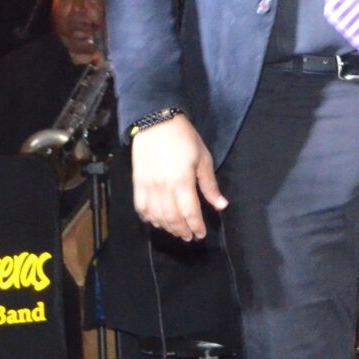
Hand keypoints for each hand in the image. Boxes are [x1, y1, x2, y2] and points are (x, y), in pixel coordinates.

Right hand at [131, 114, 224, 242]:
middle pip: (172, 218)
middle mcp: (163, 187)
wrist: (155, 121)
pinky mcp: (137, 183)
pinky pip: (141, 207)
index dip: (196, 226)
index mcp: (182, 181)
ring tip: (176, 232)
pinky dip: (148, 218)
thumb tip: (221, 205)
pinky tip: (156, 222)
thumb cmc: (184, 138)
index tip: (201, 234)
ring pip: (156, 216)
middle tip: (189, 237)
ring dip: (167, 227)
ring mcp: (148, 186)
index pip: (190, 212)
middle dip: (182, 230)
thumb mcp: (203, 158)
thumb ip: (210, 185)